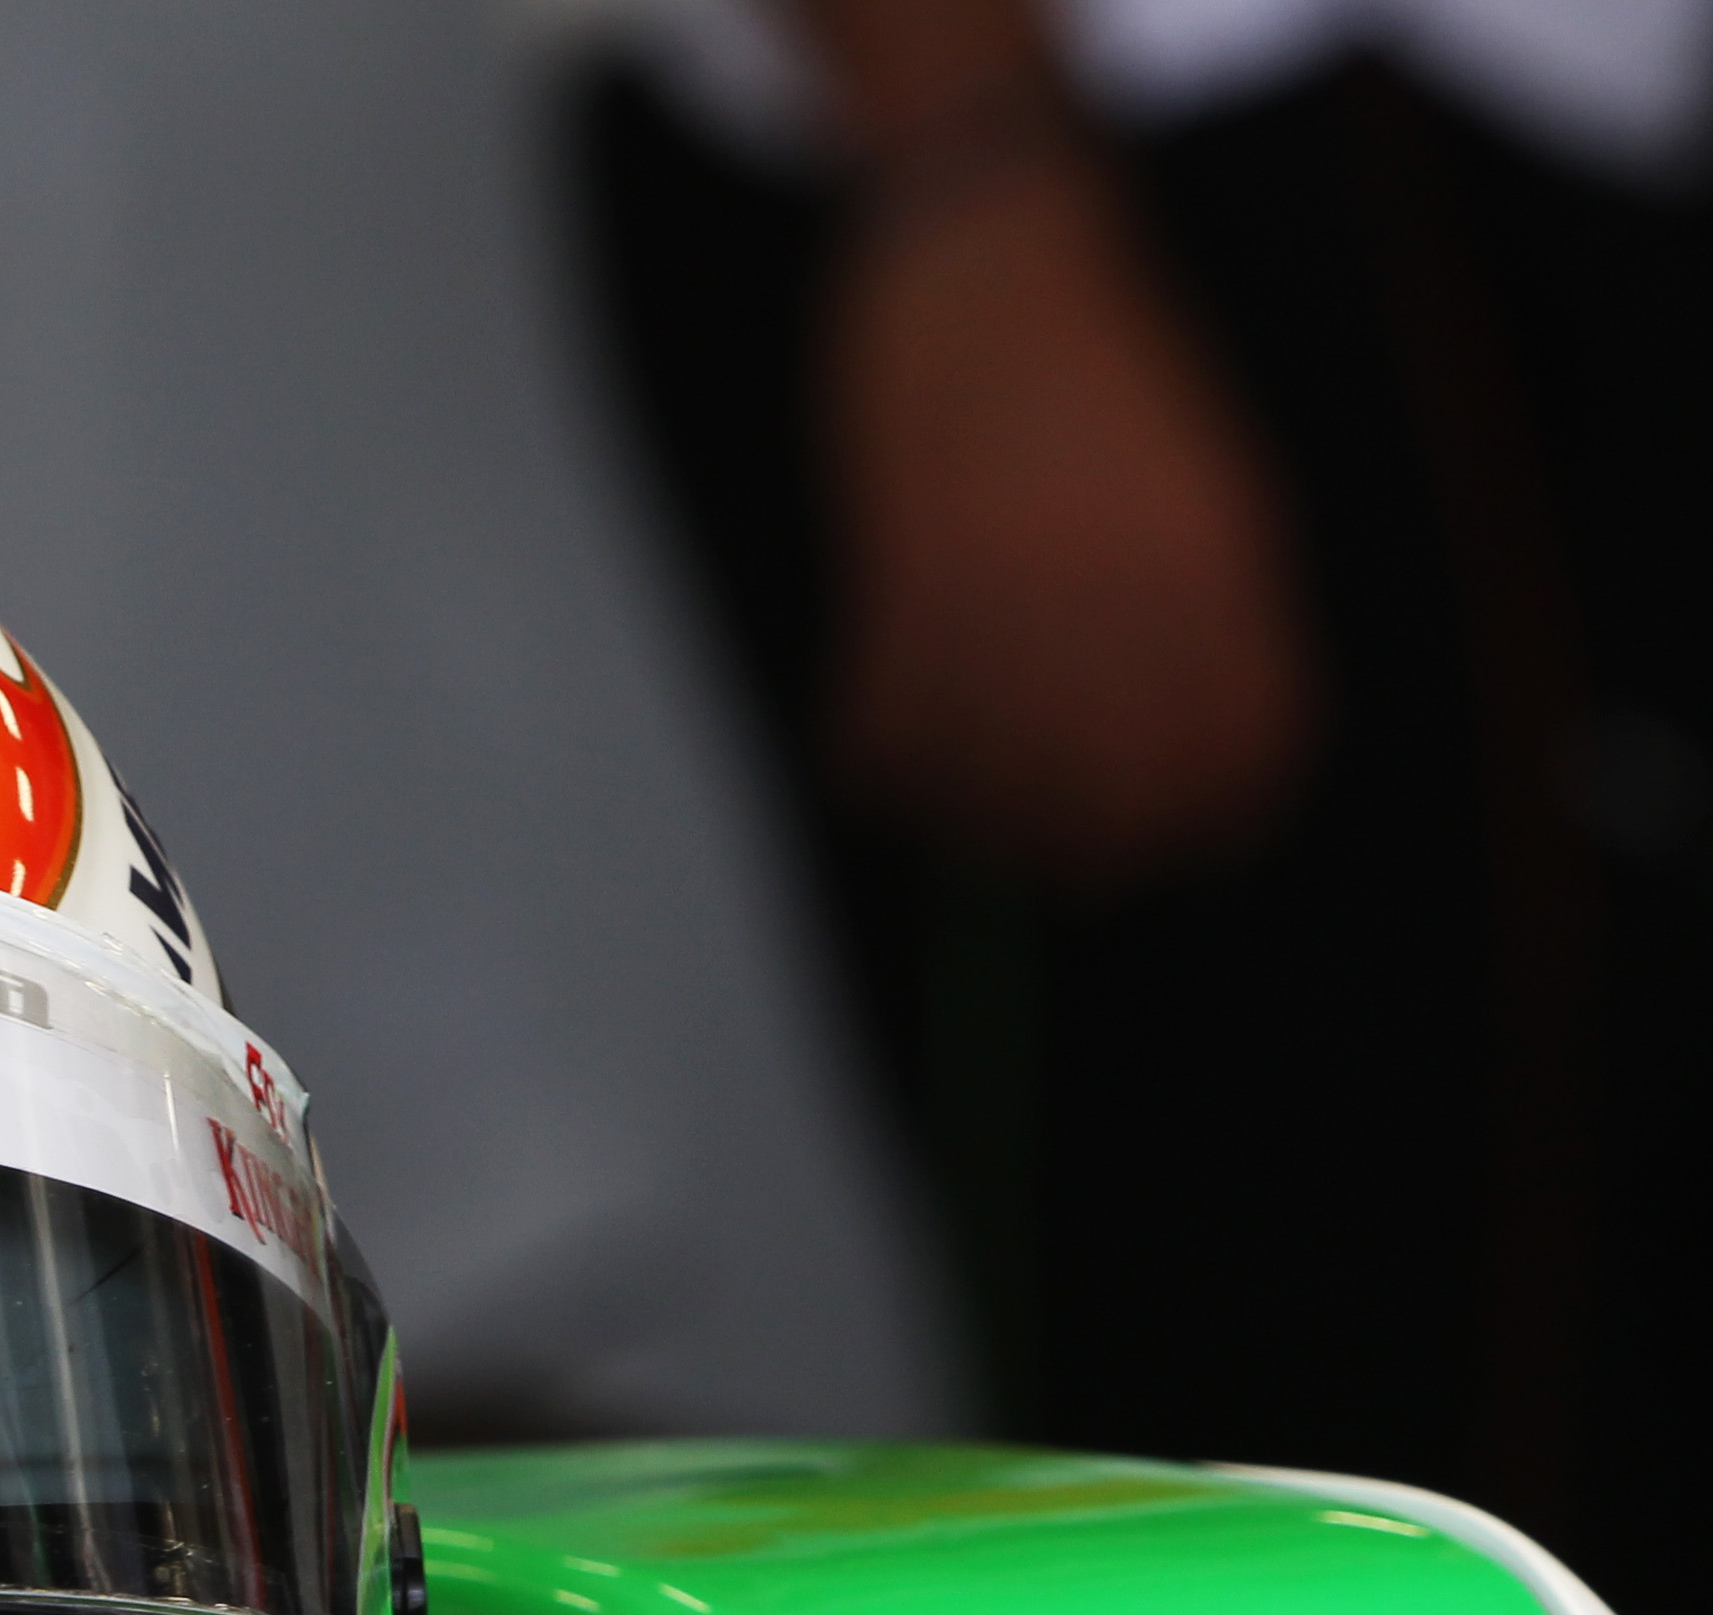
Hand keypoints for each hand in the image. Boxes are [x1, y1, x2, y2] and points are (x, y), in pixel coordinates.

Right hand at [809, 73, 1317, 879]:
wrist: (991, 258)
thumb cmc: (1109, 372)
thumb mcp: (1217, 490)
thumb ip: (1217, 623)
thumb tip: (1196, 762)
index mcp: (1219, 571)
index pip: (1239, 758)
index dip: (1212, 829)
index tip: (1176, 853)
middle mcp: (1118, 599)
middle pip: (1112, 802)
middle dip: (1086, 854)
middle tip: (1058, 857)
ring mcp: (1001, 599)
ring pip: (986, 792)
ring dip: (970, 823)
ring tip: (961, 808)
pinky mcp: (894, 590)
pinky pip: (878, 741)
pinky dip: (874, 764)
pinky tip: (877, 744)